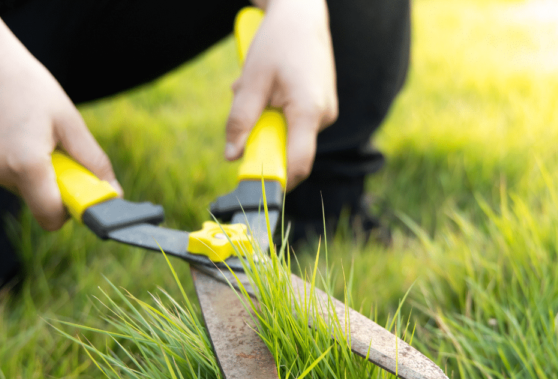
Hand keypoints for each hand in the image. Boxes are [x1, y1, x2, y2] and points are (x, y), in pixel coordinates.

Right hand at [0, 0, 120, 230]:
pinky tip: (4, 126)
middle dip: (49, 180)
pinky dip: (6, 156)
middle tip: (52, 145)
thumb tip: (113, 191)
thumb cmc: (25, 83)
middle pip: (34, 198)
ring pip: (15, 183)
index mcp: (25, 165)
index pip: (51, 217)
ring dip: (27, 166)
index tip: (77, 194)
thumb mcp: (68, 121)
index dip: (68, 211)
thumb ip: (93, 161)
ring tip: (25, 128)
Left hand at [224, 0, 337, 190]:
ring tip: (259, 88)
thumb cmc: (278, 42)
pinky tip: (271, 87)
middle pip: (290, 151)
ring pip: (290, 135)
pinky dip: (278, 112)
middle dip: (263, 139)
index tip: (255, 182)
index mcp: (309, 112)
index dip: (277, 180)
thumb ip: (240, 121)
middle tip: (247, 109)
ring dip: (268, 121)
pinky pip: (296, 122)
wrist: (302, 13)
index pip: (298, 164)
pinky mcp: (322, 106)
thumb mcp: (251, 81)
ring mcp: (326, 112)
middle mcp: (324, 117)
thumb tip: (231, 155)